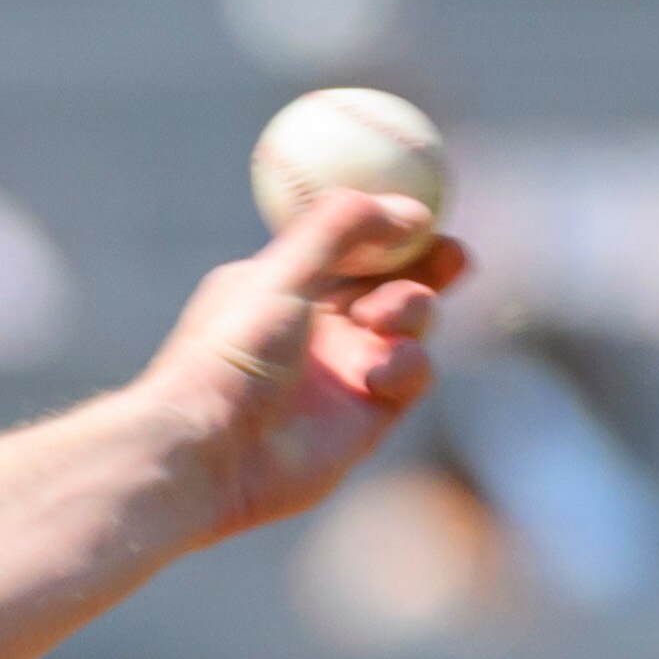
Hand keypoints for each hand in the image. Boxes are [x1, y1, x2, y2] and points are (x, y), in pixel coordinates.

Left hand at [129, 187, 468, 542]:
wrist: (208, 449)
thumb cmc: (229, 354)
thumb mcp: (279, 272)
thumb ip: (341, 227)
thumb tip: (412, 209)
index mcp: (288, 284)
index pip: (357, 244)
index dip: (397, 227)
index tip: (427, 213)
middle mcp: (319, 326)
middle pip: (396, 280)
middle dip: (429, 264)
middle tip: (451, 256)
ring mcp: (345, 371)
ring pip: (412, 323)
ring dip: (412, 308)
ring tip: (380, 319)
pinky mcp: (366, 417)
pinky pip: (414, 375)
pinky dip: (408, 363)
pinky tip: (377, 373)